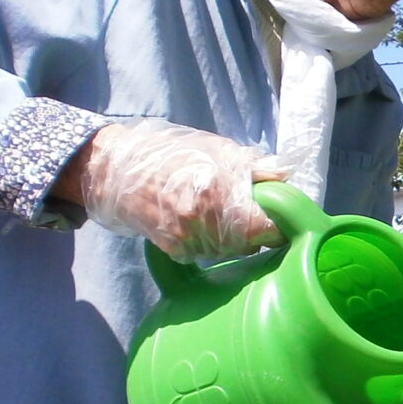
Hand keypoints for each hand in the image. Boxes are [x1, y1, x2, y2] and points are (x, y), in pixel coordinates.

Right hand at [59, 118, 287, 261]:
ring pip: (229, 251)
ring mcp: (184, 238)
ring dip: (235, 238)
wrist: (115, 169)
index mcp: (215, 192)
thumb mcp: (216, 150)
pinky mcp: (173, 249)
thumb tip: (287, 175)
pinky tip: (203, 222)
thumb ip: (254, 167)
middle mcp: (199, 220)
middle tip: (251, 212)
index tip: (279, 219)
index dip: (276, 226)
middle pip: (248, 243)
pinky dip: (212, 242)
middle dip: (255, 231)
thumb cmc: (171, 153)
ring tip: (223, 213)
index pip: (262, 227)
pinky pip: (207, 253)